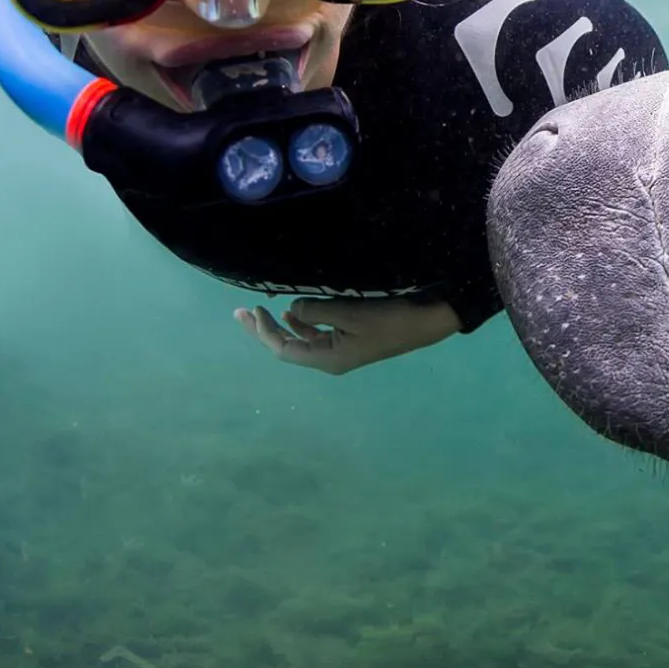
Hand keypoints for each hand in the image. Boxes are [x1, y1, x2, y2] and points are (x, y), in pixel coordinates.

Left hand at [234, 296, 460, 375]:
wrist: (428, 321)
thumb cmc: (388, 318)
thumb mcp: (348, 313)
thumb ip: (315, 311)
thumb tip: (292, 310)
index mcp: (327, 359)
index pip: (283, 349)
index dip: (265, 331)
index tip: (253, 308)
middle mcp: (330, 359)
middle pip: (287, 348)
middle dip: (263, 331)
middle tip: (240, 313)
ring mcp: (341, 351)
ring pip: (301, 340)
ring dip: (281, 326)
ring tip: (262, 310)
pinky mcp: (351, 339)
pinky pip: (318, 334)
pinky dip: (303, 323)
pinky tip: (295, 311)